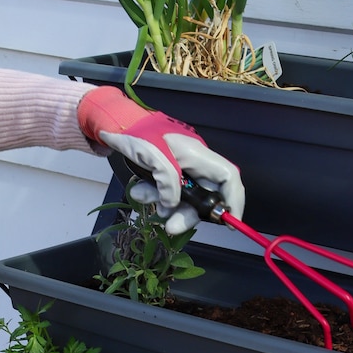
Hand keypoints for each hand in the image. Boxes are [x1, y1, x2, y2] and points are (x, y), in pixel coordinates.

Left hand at [77, 87, 244, 234]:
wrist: (118, 124)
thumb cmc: (138, 134)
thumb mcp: (154, 155)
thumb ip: (167, 181)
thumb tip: (172, 205)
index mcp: (197, 154)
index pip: (228, 177)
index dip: (233, 200)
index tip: (230, 221)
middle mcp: (193, 164)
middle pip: (204, 196)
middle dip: (188, 214)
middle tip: (171, 227)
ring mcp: (179, 170)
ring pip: (182, 199)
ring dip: (165, 205)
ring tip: (143, 197)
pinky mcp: (164, 175)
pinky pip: (164, 194)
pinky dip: (153, 196)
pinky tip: (138, 191)